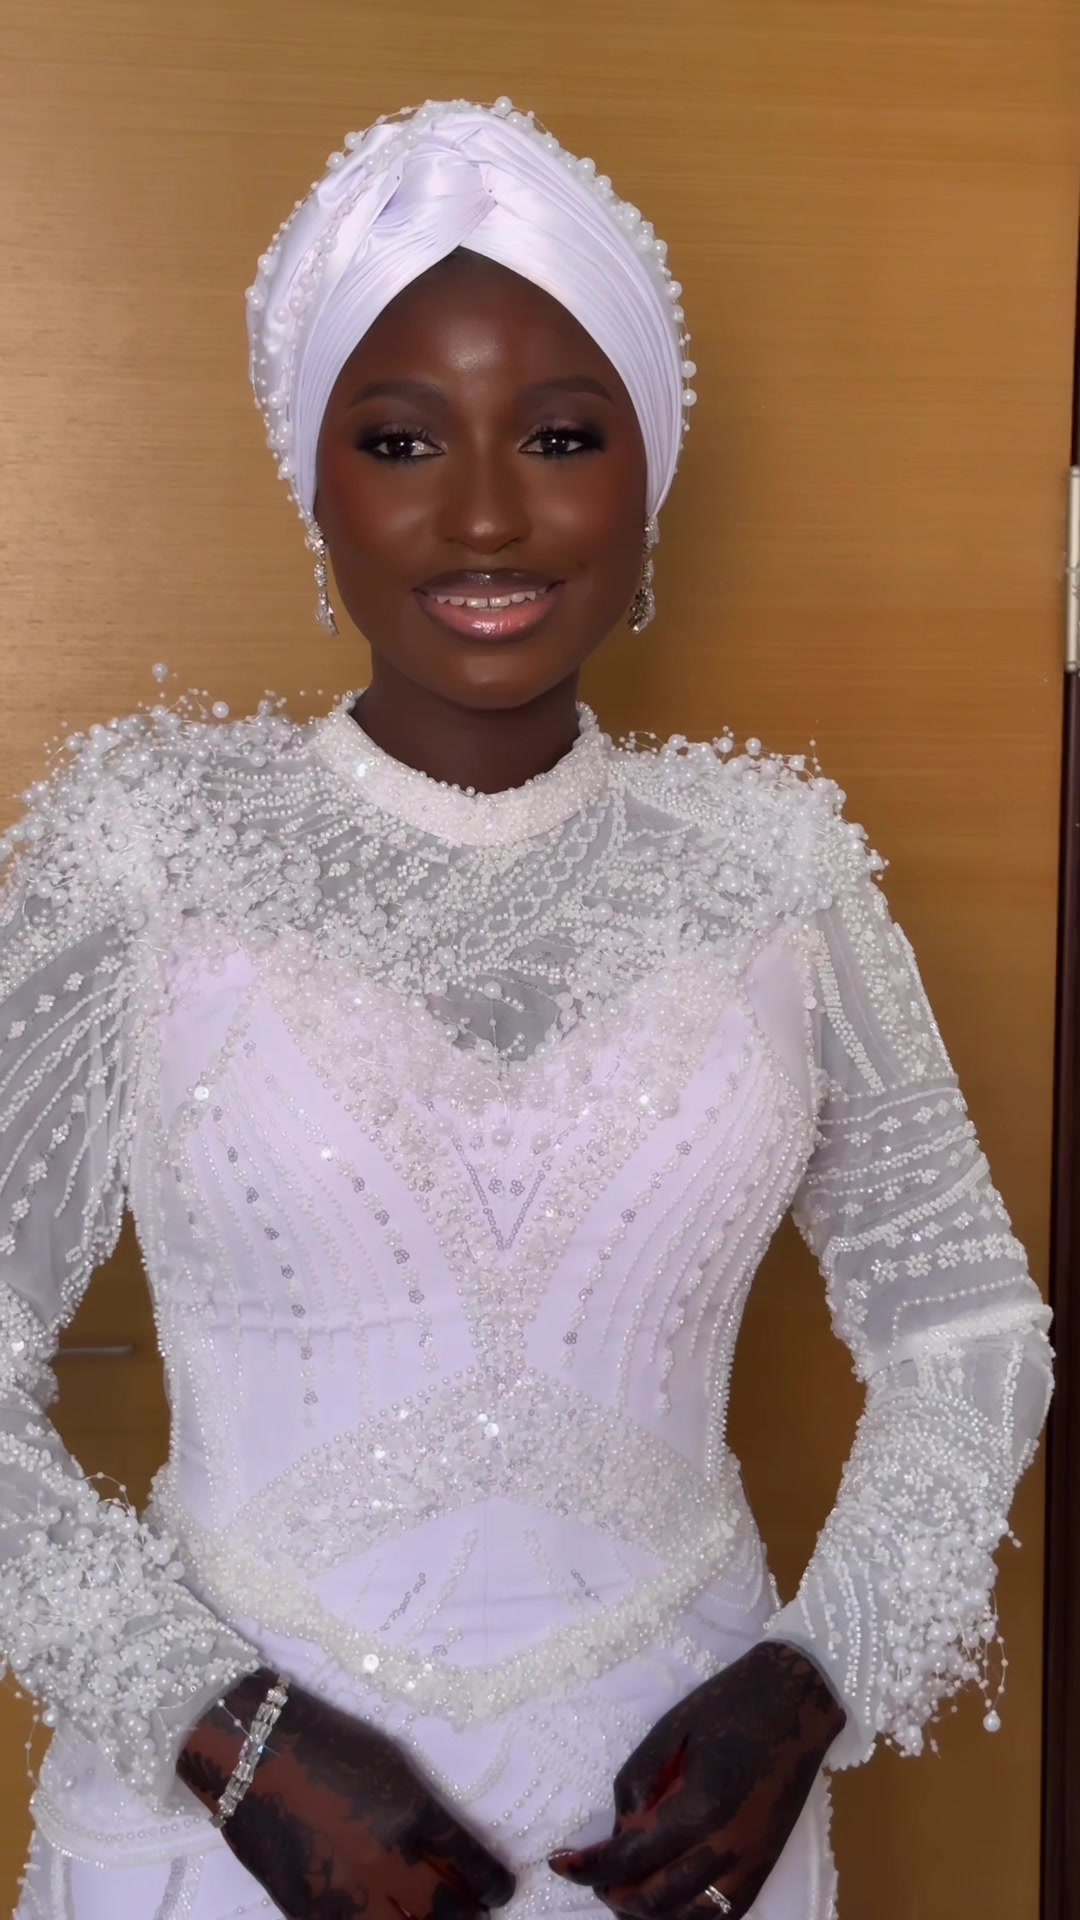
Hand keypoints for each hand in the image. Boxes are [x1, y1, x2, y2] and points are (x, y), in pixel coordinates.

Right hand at [178, 1666, 515, 1919]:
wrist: (252, 1751)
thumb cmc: (328, 1744)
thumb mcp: (393, 1768)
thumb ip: (424, 1814)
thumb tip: (451, 1854)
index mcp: (411, 1812)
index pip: (471, 1864)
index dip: (494, 1883)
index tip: (503, 1889)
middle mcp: (384, 1859)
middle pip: (447, 1912)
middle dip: (469, 1916)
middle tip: (478, 1913)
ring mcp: (344, 1893)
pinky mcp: (307, 1912)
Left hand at [548, 1641, 844, 1919]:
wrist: (797, 1701)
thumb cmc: (729, 1705)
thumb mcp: (670, 1730)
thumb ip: (636, 1782)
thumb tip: (619, 1828)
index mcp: (700, 1807)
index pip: (630, 1858)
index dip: (588, 1867)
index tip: (559, 1864)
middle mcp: (726, 1848)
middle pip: (654, 1900)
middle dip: (613, 1893)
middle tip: (591, 1873)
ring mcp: (749, 1865)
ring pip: (686, 1917)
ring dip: (647, 1912)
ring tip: (623, 1888)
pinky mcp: (764, 1868)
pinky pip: (722, 1916)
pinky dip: (687, 1916)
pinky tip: (667, 1899)